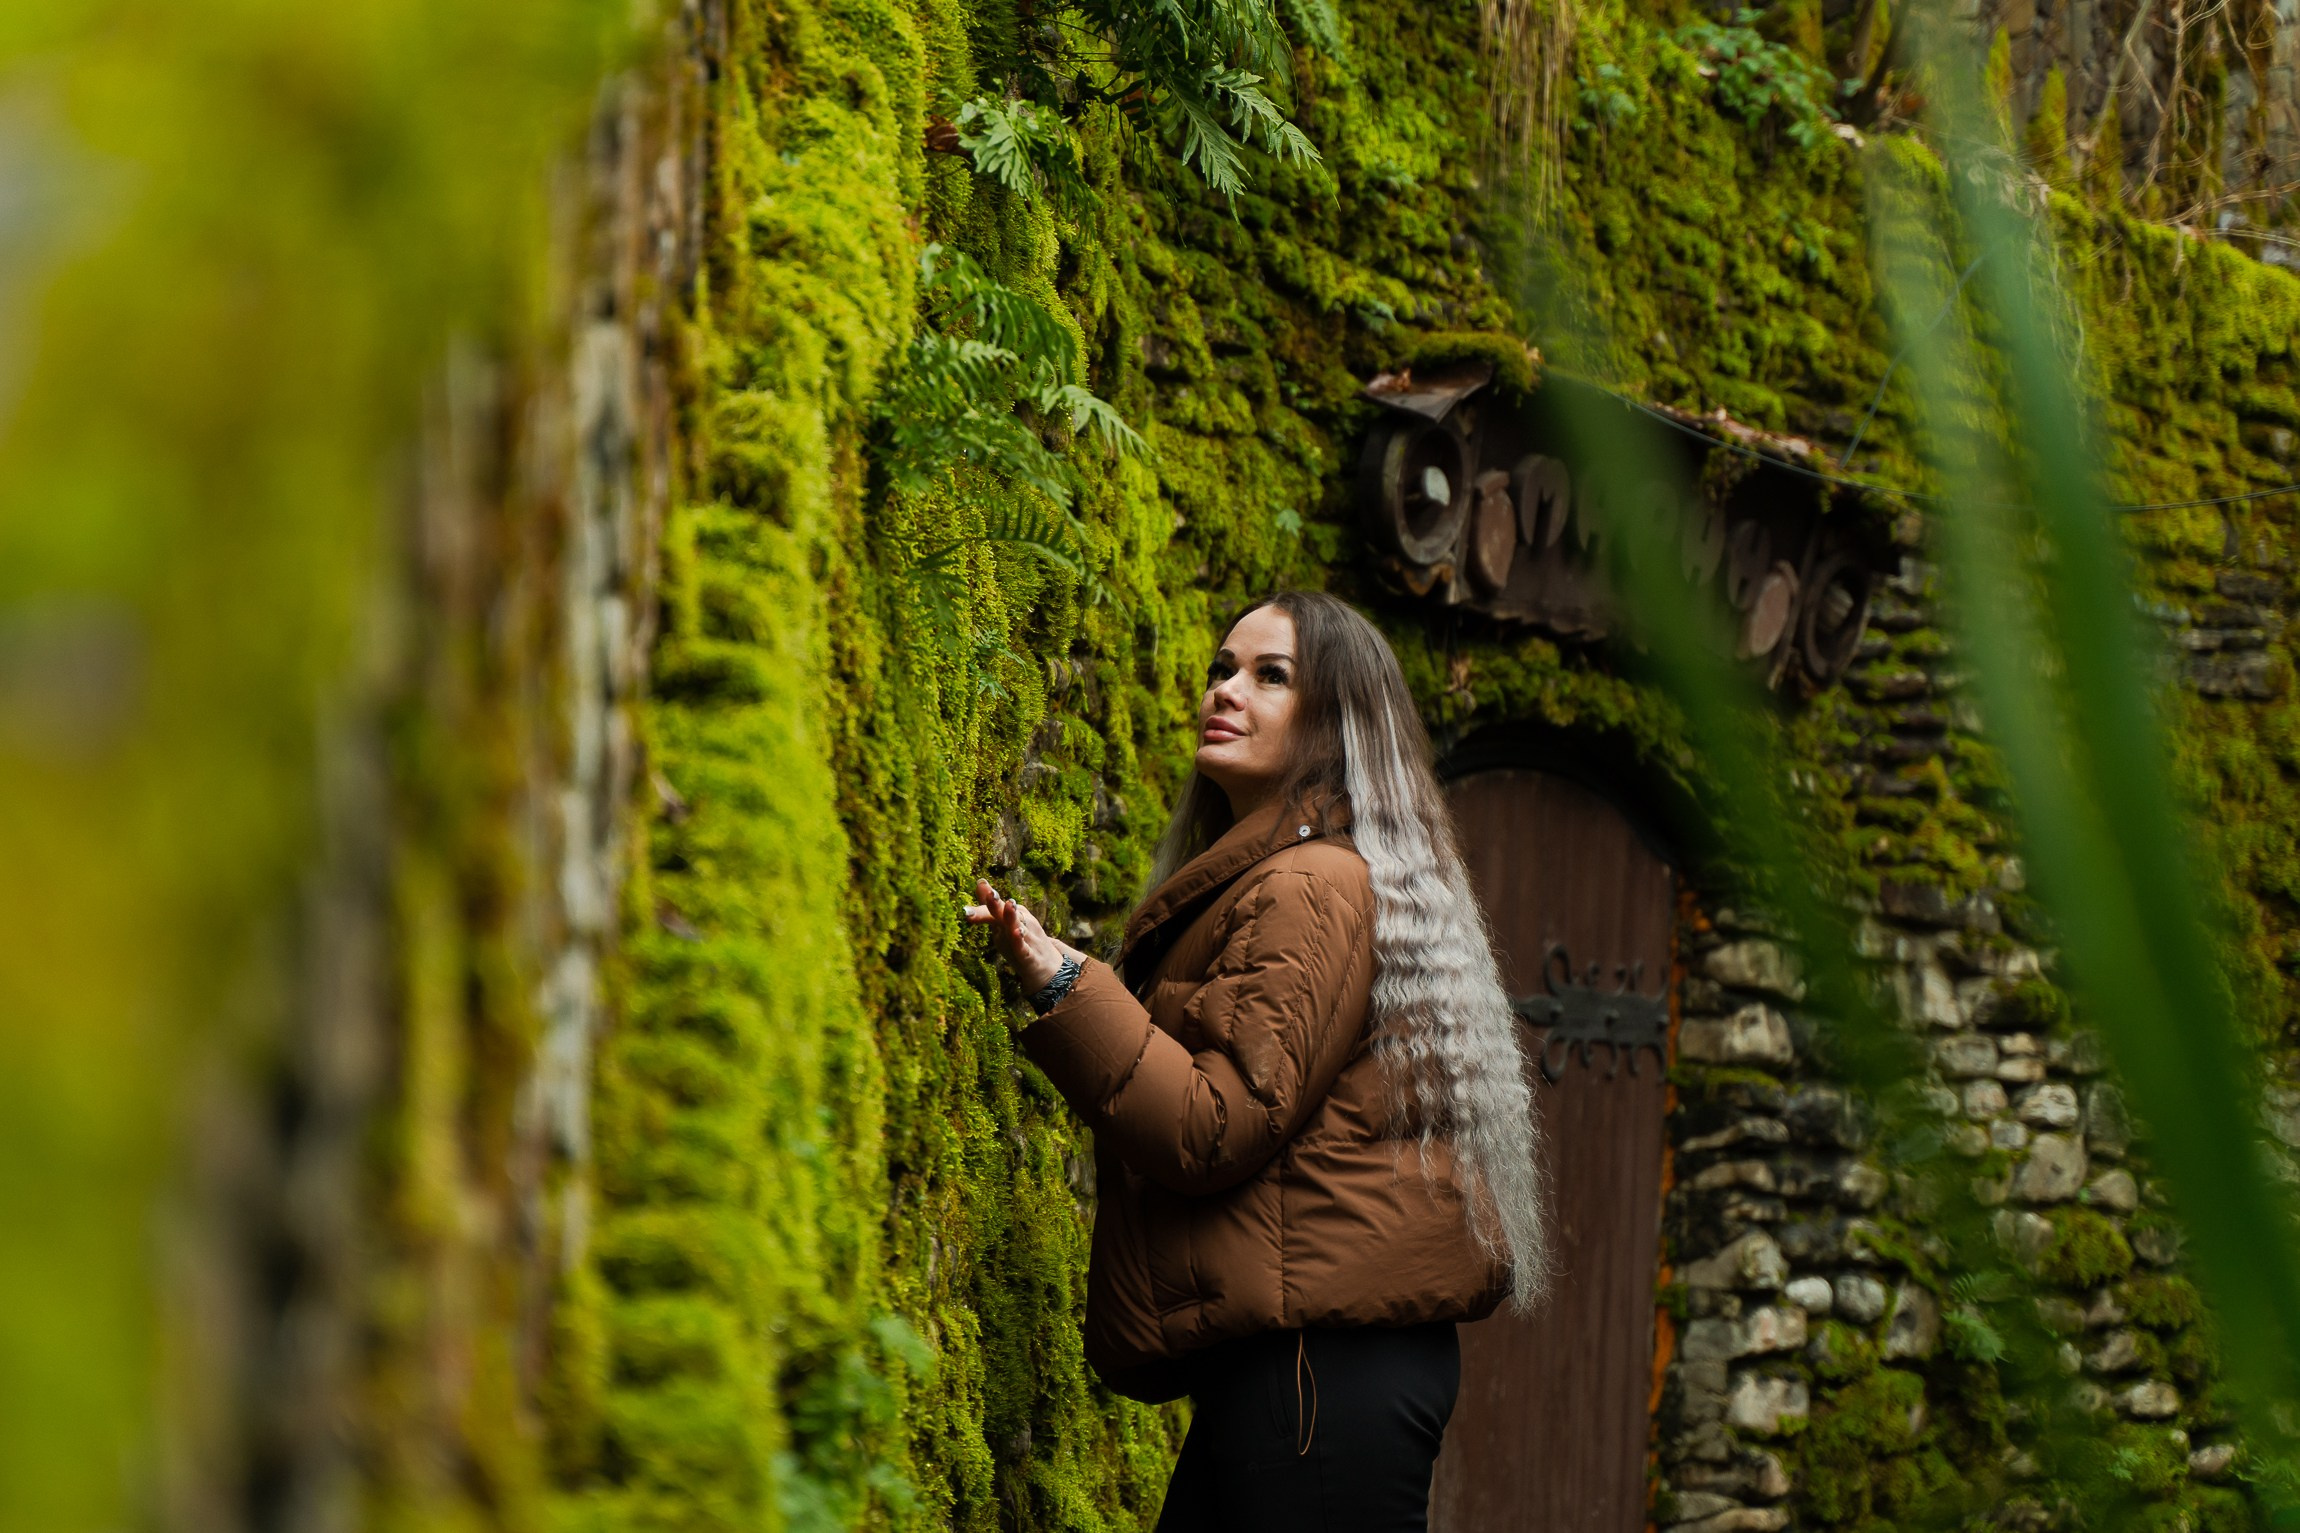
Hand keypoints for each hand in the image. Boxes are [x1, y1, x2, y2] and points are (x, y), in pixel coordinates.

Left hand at [963, 879, 1080, 995]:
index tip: (980, 883)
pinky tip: (1017, 933)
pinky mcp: (1030, 956)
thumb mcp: (1005, 925)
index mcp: (1013, 916)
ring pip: (1018, 927)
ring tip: (1009, 904)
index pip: (997, 905)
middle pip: (1006, 912)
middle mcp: (1021, 924)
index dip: (987, 896)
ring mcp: (1027, 939)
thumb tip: (979, 882)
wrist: (1049, 966)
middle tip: (990, 894)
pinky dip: (1020, 941)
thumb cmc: (1022, 942)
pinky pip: (1024, 948)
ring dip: (1013, 917)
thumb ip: (990, 907)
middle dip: (997, 904)